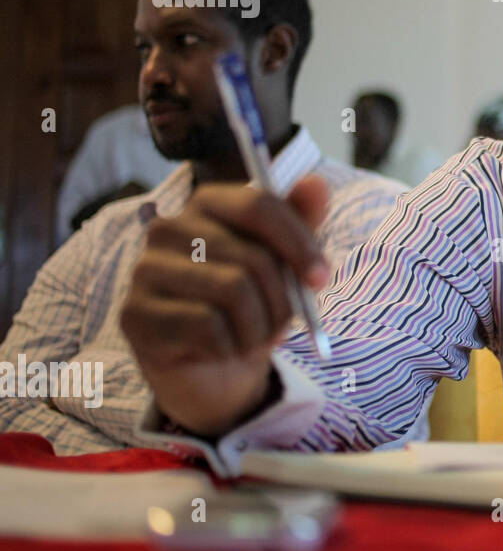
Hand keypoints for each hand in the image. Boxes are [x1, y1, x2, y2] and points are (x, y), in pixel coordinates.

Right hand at [121, 175, 330, 438]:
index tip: (321, 278)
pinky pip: (208, 327)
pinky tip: (223, 349)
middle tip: (286, 323)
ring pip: (233, 292)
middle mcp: (168, 228)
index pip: (258, 204)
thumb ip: (301, 222)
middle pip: (252, 257)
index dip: (298, 242)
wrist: (212, 368)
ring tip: (253, 337)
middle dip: (283, 299)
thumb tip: (317, 183)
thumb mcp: (284, 263)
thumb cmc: (251, 305)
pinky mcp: (134, 314)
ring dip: (259, 328)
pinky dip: (232, 347)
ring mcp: (145, 269)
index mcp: (207, 204)